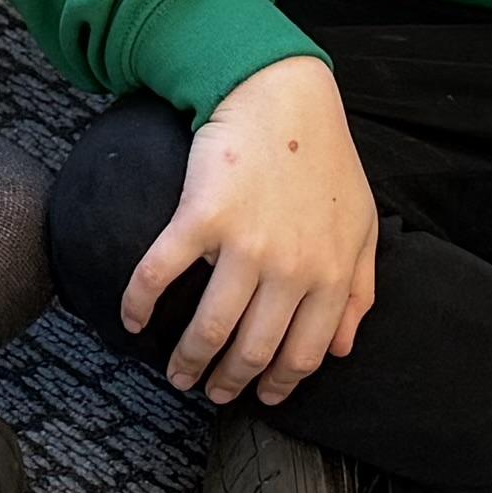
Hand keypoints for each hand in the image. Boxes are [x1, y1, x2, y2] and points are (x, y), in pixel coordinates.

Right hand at [123, 57, 376, 400]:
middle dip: (228, 382)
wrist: (281, 95)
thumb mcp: (360, 226)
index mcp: (330, 274)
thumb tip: (342, 348)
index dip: (279, 384)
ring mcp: (244, 244)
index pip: (303, 352)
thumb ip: (359, 289)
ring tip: (174, 373)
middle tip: (210, 391)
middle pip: (252, 350)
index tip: (259, 397)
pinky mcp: (201, 217)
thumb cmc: (323, 159)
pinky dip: (139, 304)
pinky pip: (160, 274)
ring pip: (209, 327)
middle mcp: (289, 268)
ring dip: (187, 361)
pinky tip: (131, 321)